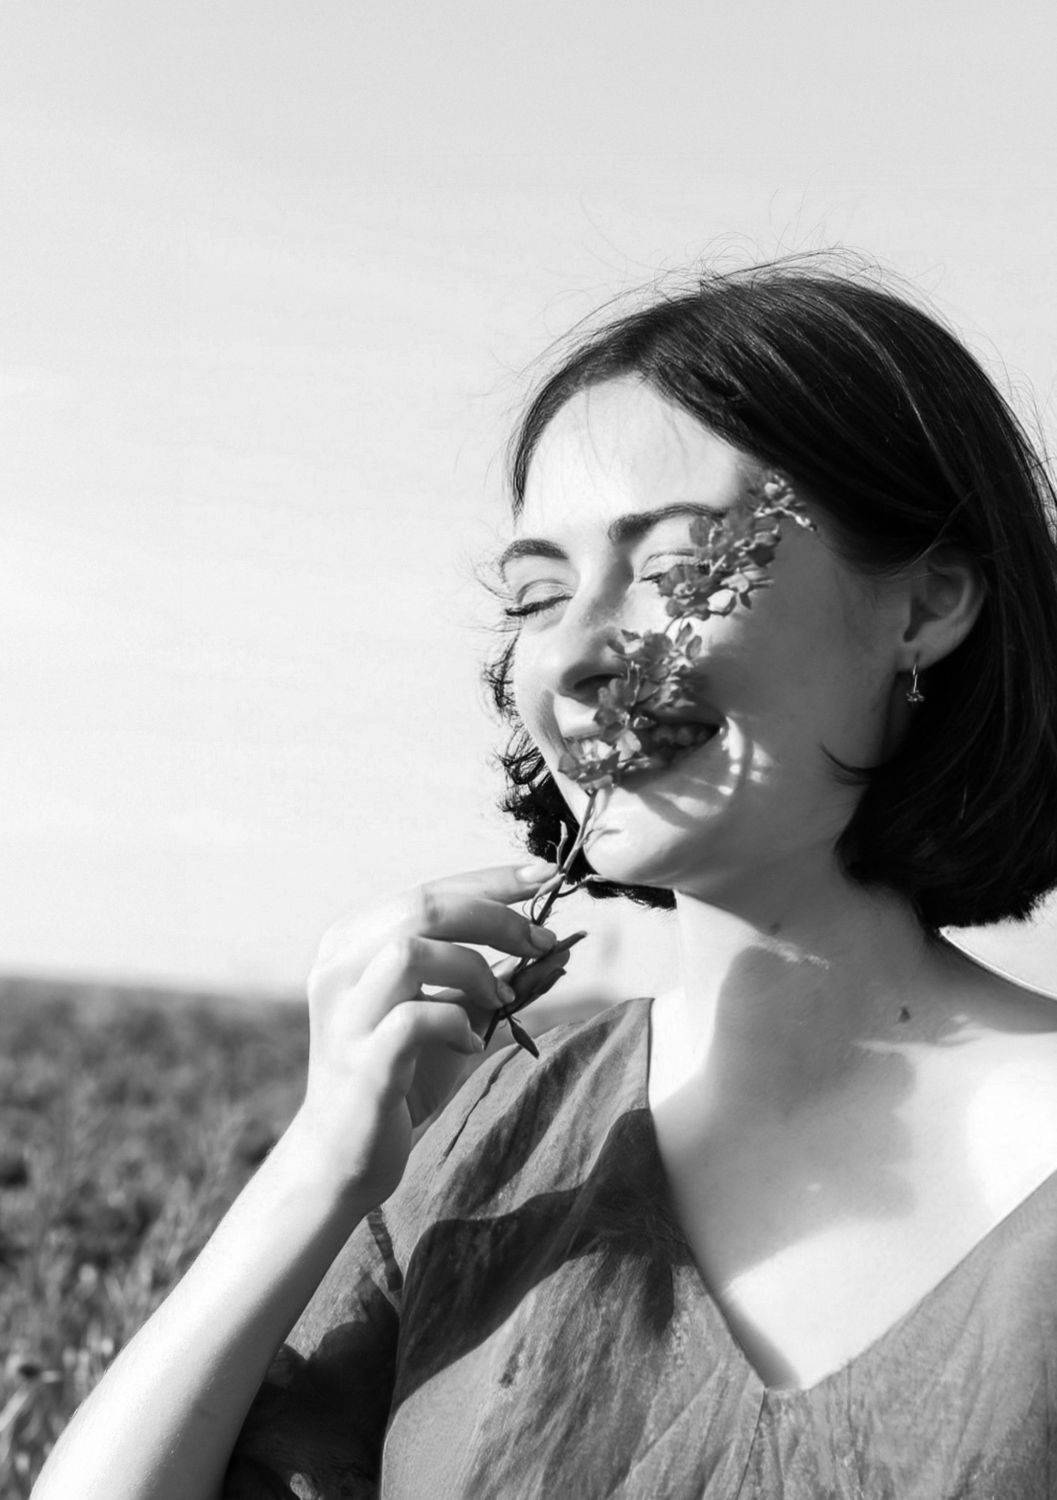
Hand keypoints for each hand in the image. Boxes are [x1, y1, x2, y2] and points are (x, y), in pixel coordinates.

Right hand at [290, 861, 569, 1209]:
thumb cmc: (401, 1076)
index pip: (428, 891)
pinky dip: (455, 1023)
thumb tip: (552, 944)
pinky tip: (470, 1044)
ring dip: (472, 967)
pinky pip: (411, 1020)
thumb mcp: (448, 1013)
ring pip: (408, 951)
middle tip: (541, 942)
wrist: (344, 1155)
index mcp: (354, 942)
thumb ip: (485, 975)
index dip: (492, 880)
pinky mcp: (359, 1063)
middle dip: (495, 917)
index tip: (546, 875)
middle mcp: (339, 967)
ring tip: (499, 1001)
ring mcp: (344, 1015)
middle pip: (422, 908)